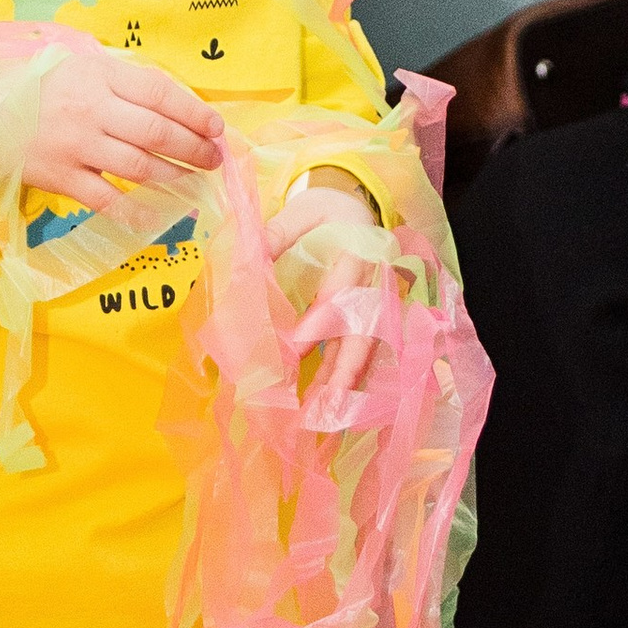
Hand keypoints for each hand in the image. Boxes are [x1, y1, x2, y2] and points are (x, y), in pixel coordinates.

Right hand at [25, 46, 222, 207]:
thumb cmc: (44, 89)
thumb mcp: (84, 69)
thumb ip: (126, 84)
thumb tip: (180, 107)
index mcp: (100, 77)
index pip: (160, 94)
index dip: (195, 113)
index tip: (216, 128)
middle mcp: (92, 110)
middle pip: (157, 133)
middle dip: (194, 148)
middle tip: (213, 158)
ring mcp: (77, 146)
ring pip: (139, 166)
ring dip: (175, 175)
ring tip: (194, 178)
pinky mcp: (61, 178)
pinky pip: (106, 199)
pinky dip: (135, 210)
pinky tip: (158, 214)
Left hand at [266, 169, 389, 402]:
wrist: (361, 208)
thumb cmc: (327, 213)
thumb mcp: (302, 212)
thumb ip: (276, 235)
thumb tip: (249, 260)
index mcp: (357, 253)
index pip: (339, 293)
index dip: (319, 323)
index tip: (293, 350)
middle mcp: (374, 285)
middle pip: (365, 332)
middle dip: (347, 370)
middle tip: (328, 406)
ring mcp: (379, 306)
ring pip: (368, 351)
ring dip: (347, 385)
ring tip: (328, 419)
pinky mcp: (376, 322)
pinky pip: (367, 356)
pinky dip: (351, 383)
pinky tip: (335, 410)